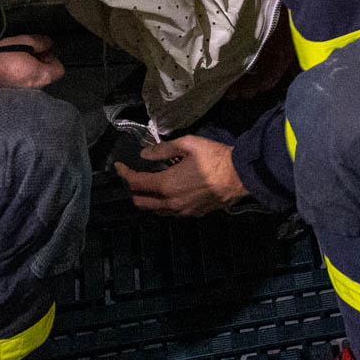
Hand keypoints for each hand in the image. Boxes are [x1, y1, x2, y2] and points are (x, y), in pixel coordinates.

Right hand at [0, 34, 63, 88]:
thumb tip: (49, 43)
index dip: (52, 57)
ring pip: (35, 79)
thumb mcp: (23, 42)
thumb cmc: (4, 57)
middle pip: (47, 74)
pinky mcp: (15, 95)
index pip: (59, 69)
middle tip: (28, 52)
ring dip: (31, 69)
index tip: (41, 50)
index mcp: (42, 76)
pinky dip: (22, 76)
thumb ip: (40, 42)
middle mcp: (37, 88)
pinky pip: (25, 84)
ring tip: (18, 59)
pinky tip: (11, 68)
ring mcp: (25, 94)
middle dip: (41, 62)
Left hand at [116, 135, 246, 216]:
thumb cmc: (214, 157)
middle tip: (133, 176)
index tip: (118, 166)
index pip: (135, 183)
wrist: (241, 176)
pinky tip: (168, 192)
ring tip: (148, 185)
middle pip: (140, 202)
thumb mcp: (187, 144)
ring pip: (155, 210)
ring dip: (147, 199)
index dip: (123, 174)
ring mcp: (182, 212)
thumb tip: (144, 154)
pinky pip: (170, 212)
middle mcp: (171, 203)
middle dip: (132, 190)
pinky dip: (162, 204)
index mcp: (166, 185)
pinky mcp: (194, 215)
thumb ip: (163, 150)